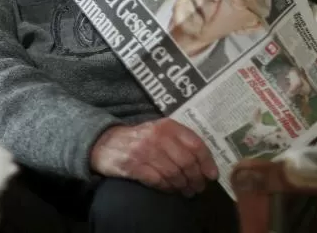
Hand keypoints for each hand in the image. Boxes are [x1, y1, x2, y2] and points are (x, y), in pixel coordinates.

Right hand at [89, 119, 218, 194]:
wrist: (104, 142)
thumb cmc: (138, 138)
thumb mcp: (158, 130)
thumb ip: (179, 140)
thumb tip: (204, 162)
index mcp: (167, 125)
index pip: (195, 144)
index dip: (207, 162)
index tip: (211, 175)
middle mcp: (157, 136)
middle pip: (187, 162)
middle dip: (196, 178)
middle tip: (198, 187)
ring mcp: (144, 151)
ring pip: (174, 174)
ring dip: (183, 186)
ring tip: (186, 191)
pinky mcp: (134, 165)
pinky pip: (158, 181)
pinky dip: (167, 188)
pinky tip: (170, 189)